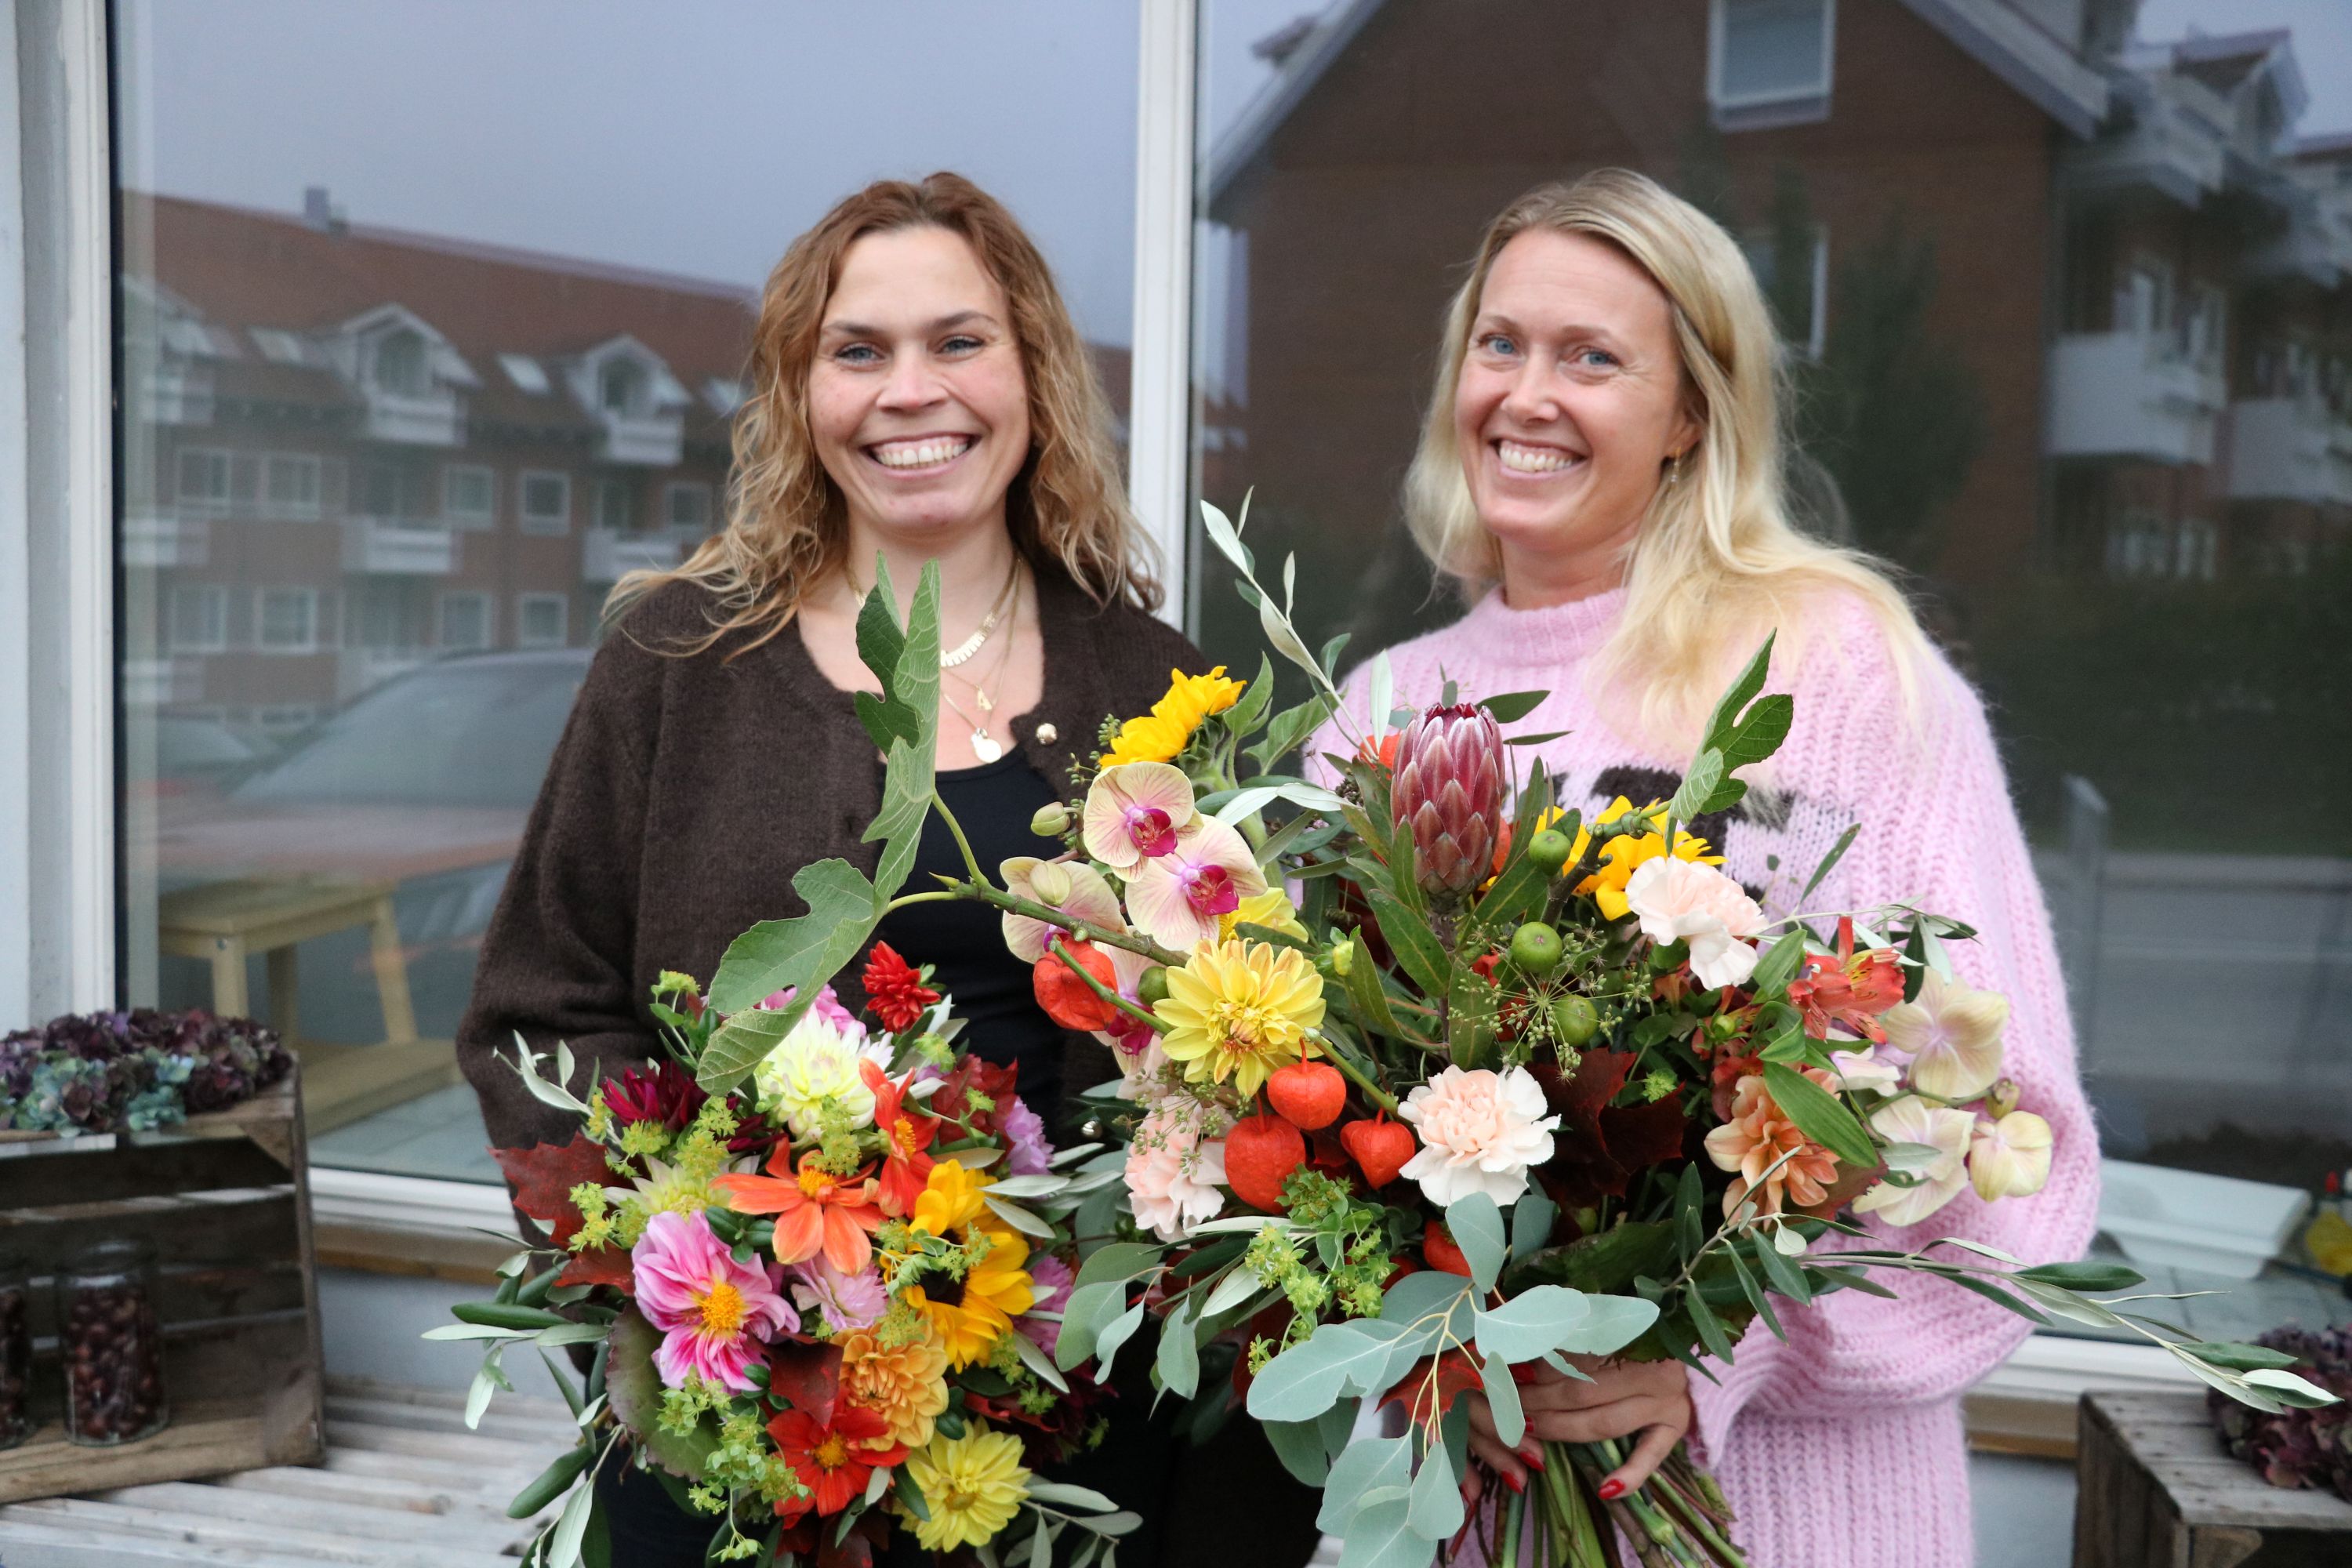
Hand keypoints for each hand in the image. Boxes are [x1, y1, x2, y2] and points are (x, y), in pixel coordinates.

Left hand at [1461, 1355, 1690, 1504]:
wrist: (1683, 1347)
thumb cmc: (1632, 1334)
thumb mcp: (1602, 1327)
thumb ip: (1566, 1337)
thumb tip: (1513, 1348)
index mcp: (1632, 1338)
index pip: (1572, 1358)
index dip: (1536, 1370)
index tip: (1504, 1376)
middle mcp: (1650, 1370)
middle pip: (1583, 1392)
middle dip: (1540, 1401)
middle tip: (1506, 1408)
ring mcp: (1667, 1401)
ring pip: (1605, 1423)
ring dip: (1563, 1430)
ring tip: (1529, 1433)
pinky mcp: (1676, 1427)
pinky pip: (1652, 1456)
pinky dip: (1630, 1475)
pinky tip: (1605, 1490)